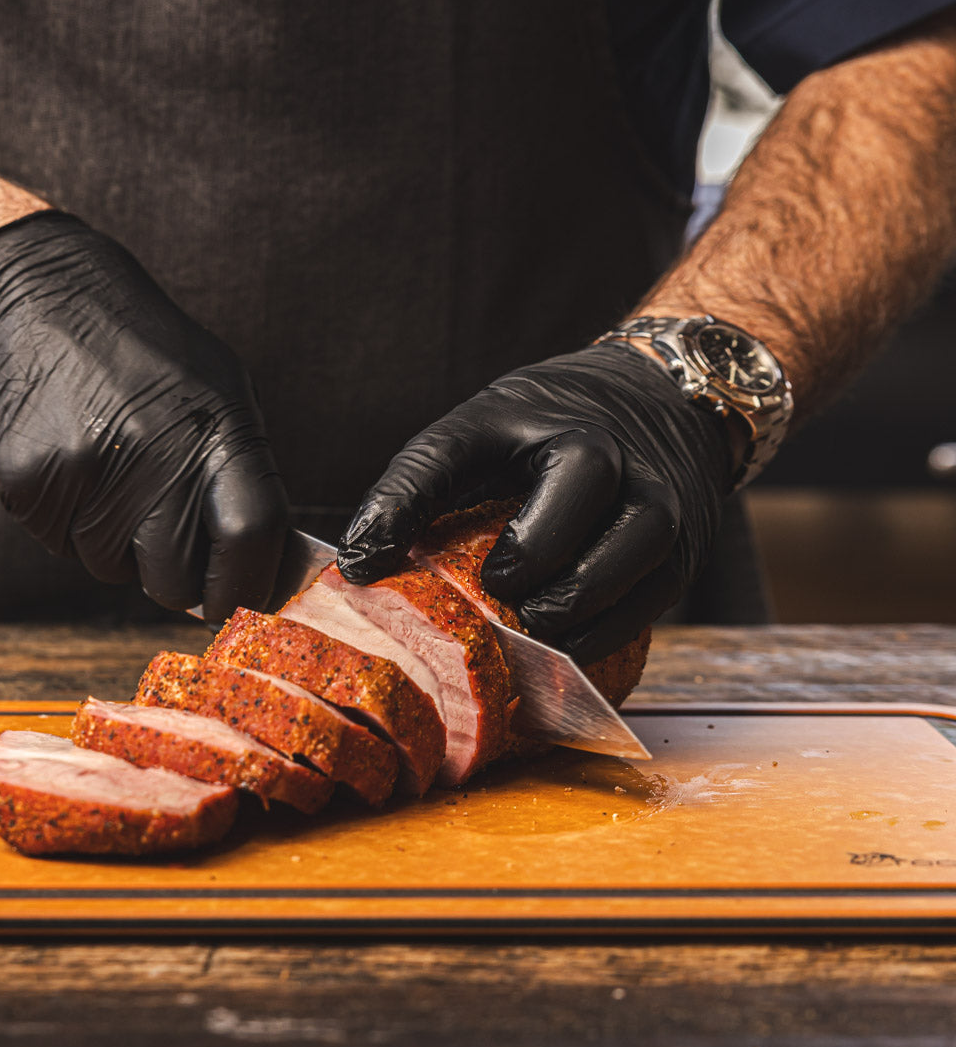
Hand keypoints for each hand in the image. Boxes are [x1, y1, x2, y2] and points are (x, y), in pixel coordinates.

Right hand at [0, 211, 287, 621]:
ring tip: (110, 475)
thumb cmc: (141, 351)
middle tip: (163, 538)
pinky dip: (70, 524)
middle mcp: (152, 451)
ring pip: (112, 569)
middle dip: (177, 578)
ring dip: (117, 545)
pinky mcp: (27, 480)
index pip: (249, 536)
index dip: (248, 584)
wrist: (35, 292)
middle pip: (175, 577)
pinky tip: (72, 467)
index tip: (239, 600)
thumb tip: (262, 570)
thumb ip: (243, 477)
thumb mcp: (219, 391)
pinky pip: (61, 545)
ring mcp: (84, 469)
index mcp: (214, 426)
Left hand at [337, 342, 733, 662]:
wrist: (661, 403)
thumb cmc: (547, 432)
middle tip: (497, 591)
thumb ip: (418, 492)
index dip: (402, 505)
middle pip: (584, 476)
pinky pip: (656, 593)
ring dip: (580, 597)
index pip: (451, 447)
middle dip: (534, 549)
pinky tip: (569, 643)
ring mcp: (659, 488)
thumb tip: (360, 566)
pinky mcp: (686, 543)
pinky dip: (609, 627)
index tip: (364, 566)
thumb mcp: (476, 438)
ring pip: (640, 538)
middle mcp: (605, 439)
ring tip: (534, 625)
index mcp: (525, 412)